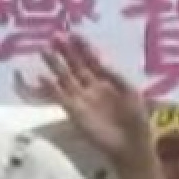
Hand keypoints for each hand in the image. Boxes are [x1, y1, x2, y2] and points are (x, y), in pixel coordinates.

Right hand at [37, 34, 154, 169]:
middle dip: (66, 51)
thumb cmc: (136, 119)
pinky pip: (60, 97)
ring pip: (65, 78)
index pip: (92, 60)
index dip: (83, 47)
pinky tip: (42, 77)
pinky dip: (51, 88)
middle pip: (76, 65)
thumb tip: (100, 60)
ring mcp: (82, 99)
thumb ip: (115, 76)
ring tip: (44, 50)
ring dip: (55, 65)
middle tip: (55, 36)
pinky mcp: (74, 112)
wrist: (130, 145)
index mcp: (108, 81)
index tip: (74, 33)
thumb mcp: (131, 92)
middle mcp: (92, 87)